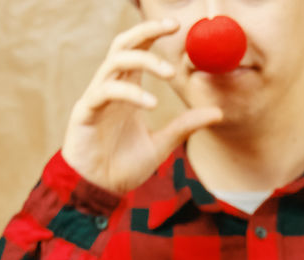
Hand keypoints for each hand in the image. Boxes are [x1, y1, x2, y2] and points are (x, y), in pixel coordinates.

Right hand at [61, 18, 222, 194]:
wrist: (98, 189)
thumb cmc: (123, 165)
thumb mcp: (163, 144)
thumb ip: (185, 126)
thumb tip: (218, 113)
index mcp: (127, 90)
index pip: (137, 50)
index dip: (153, 33)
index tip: (177, 26)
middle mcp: (111, 88)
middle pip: (123, 44)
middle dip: (146, 31)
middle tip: (172, 26)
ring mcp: (97, 98)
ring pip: (115, 62)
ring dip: (144, 61)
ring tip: (170, 74)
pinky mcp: (86, 113)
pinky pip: (106, 92)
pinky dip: (131, 94)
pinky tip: (151, 104)